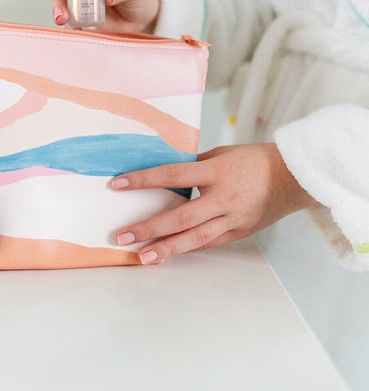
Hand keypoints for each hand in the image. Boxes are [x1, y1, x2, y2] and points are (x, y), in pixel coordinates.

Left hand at [112, 143, 318, 263]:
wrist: (293, 178)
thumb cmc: (252, 160)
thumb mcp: (220, 154)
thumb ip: (193, 165)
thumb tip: (162, 175)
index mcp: (217, 171)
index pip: (173, 174)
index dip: (144, 180)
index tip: (117, 184)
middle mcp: (224, 198)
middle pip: (181, 216)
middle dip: (149, 228)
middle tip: (122, 236)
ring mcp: (233, 219)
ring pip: (195, 238)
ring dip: (166, 249)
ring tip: (142, 257)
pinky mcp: (239, 233)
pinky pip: (209, 242)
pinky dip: (187, 248)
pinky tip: (167, 253)